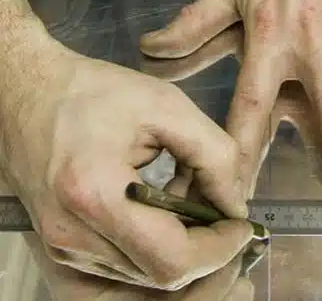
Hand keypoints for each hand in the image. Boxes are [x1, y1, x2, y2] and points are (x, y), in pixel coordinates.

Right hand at [0, 37, 252, 289]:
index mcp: (95, 193)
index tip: (242, 226)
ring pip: (144, 279)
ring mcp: (63, 246)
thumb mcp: (167, 106)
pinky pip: (124, 271)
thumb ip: (214, 155)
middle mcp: (72, 234)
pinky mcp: (62, 246)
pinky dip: (157, 252)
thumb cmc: (94, 92)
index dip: (219, 250)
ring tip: (198, 208)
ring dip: (184, 252)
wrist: (29, 93)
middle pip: (161, 278)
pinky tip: (171, 217)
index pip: (172, 259)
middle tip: (230, 220)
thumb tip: (236, 204)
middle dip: (208, 255)